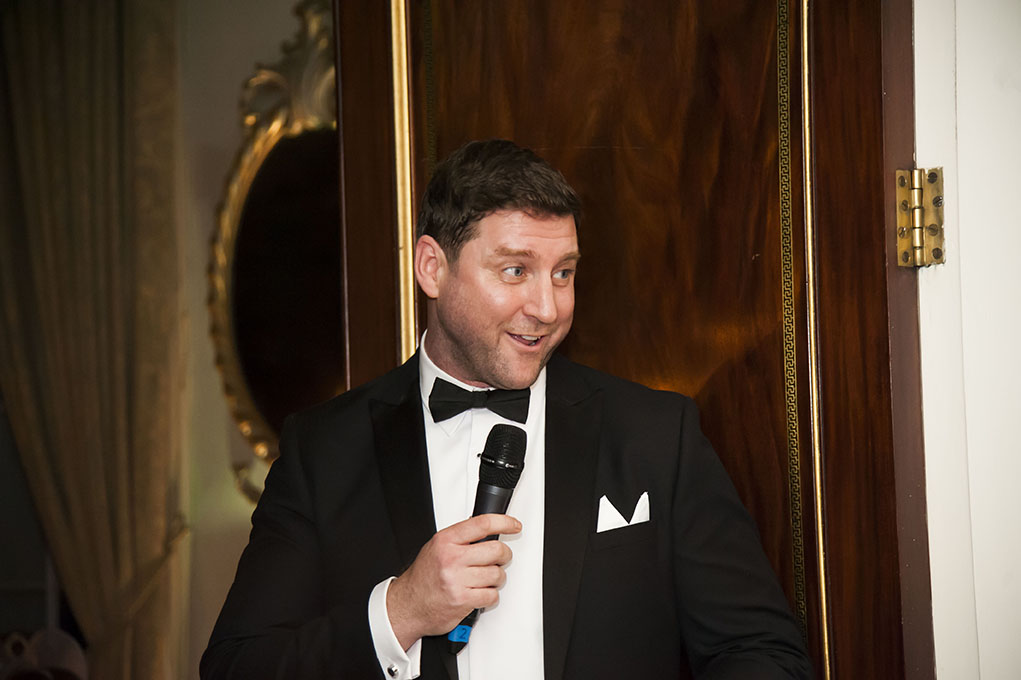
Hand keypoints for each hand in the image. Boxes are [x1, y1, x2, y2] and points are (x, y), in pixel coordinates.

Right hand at [386, 513, 520, 649]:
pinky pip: (492, 595)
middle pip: (496, 550)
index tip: (514, 525)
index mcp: (446, 541)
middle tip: (500, 558)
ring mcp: (457, 580)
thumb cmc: (424, 577)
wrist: (409, 605)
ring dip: (496, 578)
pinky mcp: (463, 600)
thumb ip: (461, 538)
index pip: (482, 524)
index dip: (504, 522)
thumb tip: (490, 531)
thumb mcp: (437, 547)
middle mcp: (451, 559)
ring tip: (484, 579)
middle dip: (503, 555)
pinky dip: (490, 595)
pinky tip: (480, 593)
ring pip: (497, 574)